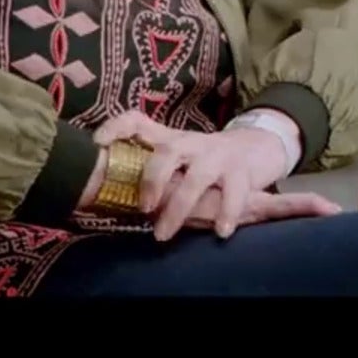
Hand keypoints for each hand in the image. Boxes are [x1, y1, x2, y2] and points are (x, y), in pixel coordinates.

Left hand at [95, 110, 304, 239]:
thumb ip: (152, 167)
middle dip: (152, 181)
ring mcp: (218, 156)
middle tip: (143, 209)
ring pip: (197, 179)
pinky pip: (234, 193)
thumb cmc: (208, 159)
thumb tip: (109, 187)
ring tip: (164, 234)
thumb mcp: (179, 156)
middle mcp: (192, 144)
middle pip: (167, 153)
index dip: (117, 127)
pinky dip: (227, 213)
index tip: (98, 143)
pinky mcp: (242, 172)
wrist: (259, 147)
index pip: (139, 122)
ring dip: (179, 208)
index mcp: (171, 140)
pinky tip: (220, 231)